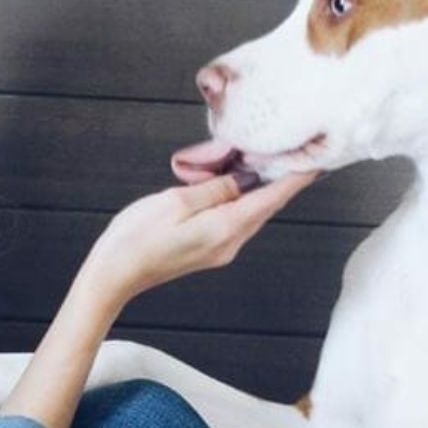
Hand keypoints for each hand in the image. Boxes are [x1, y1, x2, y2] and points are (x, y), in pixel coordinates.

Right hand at [80, 171, 316, 306]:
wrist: (114, 275)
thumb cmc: (137, 238)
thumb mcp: (176, 201)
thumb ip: (214, 188)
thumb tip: (243, 179)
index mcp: (225, 228)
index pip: (271, 199)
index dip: (295, 178)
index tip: (314, 160)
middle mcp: (229, 243)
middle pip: (266, 207)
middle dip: (280, 180)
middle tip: (291, 151)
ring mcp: (219, 250)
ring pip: (250, 213)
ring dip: (258, 188)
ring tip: (262, 161)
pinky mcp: (207, 250)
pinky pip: (234, 220)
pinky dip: (240, 200)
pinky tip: (231, 183)